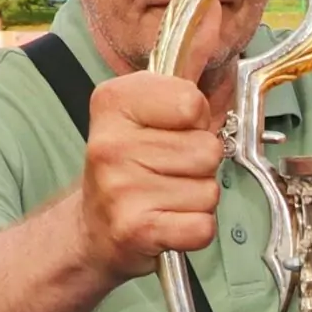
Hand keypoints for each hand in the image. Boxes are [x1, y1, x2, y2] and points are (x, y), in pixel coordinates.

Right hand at [77, 69, 224, 280]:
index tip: (173, 133)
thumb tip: (219, 81)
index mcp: (113, 103)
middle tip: (170, 172)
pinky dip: (196, 229)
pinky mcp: (135, 230)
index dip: (196, 121)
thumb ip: (179, 96)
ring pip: (209, 191)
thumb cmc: (130, 166)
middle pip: (208, 149)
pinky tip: (170, 222)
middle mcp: (111, 144)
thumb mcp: (141, 114)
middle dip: (200, 164)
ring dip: (197, 198)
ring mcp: (121, 189)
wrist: (93, 227)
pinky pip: (202, 227)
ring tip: (167, 197)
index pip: (192, 102)